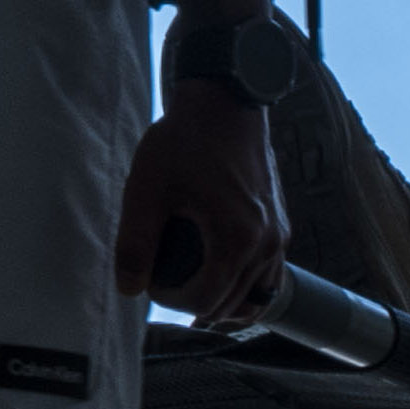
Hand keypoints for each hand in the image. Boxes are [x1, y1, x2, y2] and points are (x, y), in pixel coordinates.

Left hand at [117, 81, 286, 328]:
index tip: (150, 280)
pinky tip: (219, 272)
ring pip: (256, 296)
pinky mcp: (280, 224)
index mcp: (238, 239)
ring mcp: (279, 235)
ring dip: (224, 300)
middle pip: (231, 306)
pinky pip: (270, 274)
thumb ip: (135, 244)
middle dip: (194, 303)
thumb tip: (129, 288)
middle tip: (163, 281)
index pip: (205, 301)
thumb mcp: (147, 190)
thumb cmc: (185, 141)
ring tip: (191, 286)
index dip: (170, 301)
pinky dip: (246, 284)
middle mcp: (267, 243)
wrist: (224, 102)